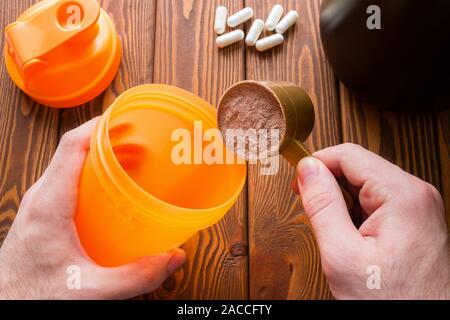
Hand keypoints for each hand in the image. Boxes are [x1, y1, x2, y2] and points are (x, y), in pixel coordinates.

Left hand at [0, 118, 185, 299]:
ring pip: (69, 164)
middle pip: (73, 150)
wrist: (5, 306)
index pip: (72, 146)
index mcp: (49, 204)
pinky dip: (91, 173)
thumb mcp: (89, 290)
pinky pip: (67, 179)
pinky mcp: (42, 214)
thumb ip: (135, 276)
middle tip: (140, 141)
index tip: (126, 118)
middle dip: (108, 139)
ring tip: (131, 158)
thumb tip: (173, 257)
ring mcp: (39, 204)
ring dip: (100, 155)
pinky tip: (110, 188)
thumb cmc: (32, 296)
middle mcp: (41, 197)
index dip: (99, 126)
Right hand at [293, 143, 448, 298]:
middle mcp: (416, 194)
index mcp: (402, 194)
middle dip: (330, 187)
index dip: (317, 164)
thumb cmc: (391, 302)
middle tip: (312, 214)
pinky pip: (378, 204)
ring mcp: (418, 208)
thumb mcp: (343, 254)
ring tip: (337, 235)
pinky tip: (354, 240)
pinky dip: (357, 216)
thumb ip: (322, 205)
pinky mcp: (415, 221)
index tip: (297, 182)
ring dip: (343, 204)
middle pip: (359, 169)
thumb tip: (307, 168)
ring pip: (366, 187)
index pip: (349, 155)